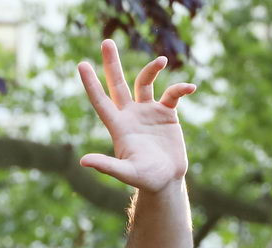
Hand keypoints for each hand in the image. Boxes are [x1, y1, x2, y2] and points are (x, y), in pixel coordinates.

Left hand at [78, 40, 194, 193]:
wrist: (166, 181)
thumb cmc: (145, 180)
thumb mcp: (126, 173)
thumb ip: (107, 166)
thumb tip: (83, 161)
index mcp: (118, 127)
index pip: (101, 101)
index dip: (91, 84)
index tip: (82, 64)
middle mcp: (131, 115)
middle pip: (118, 84)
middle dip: (111, 64)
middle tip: (106, 42)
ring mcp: (148, 112)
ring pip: (145, 82)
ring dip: (152, 69)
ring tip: (161, 61)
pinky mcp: (167, 114)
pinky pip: (172, 94)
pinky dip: (180, 88)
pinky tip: (190, 88)